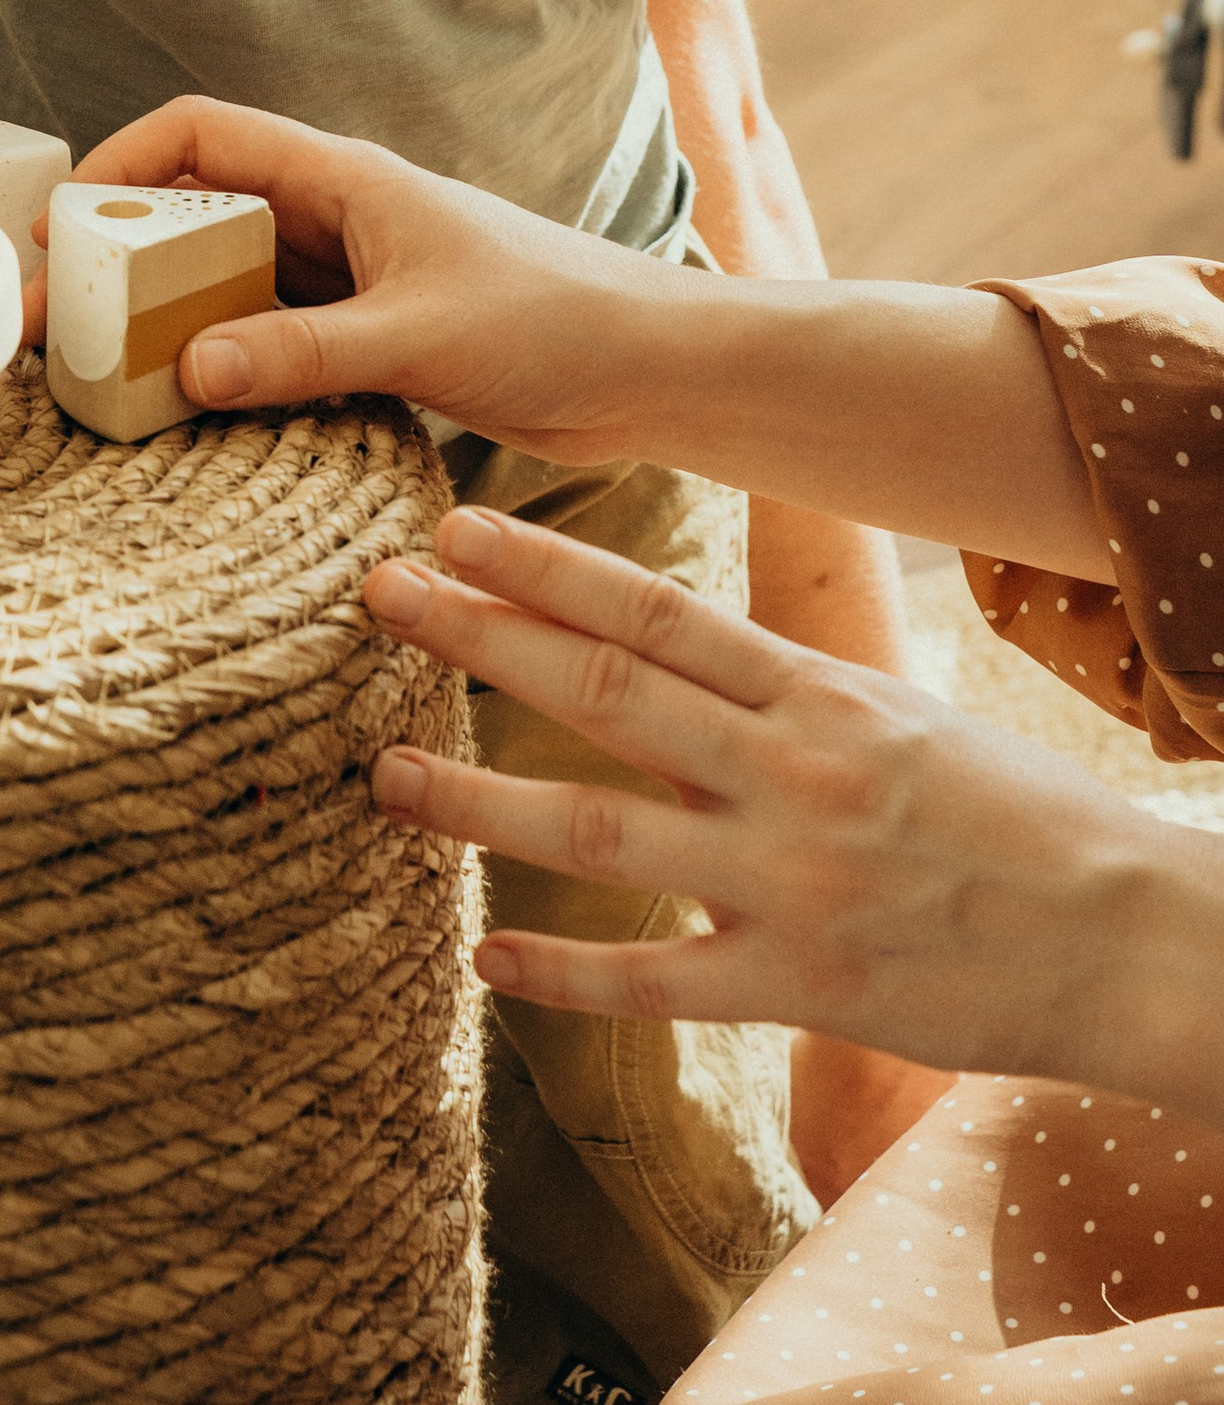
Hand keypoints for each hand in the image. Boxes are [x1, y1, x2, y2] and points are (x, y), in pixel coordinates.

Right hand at [16, 95, 657, 456]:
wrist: (648, 370)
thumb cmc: (555, 318)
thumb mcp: (418, 334)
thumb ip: (303, 352)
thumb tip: (185, 368)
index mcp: (343, 178)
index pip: (204, 134)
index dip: (124, 162)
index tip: (66, 220)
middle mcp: (336, 218)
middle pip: (199, 215)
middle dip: (123, 259)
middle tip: (57, 324)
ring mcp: (351, 280)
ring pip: (229, 284)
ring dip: (167, 320)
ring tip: (101, 377)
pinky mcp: (370, 338)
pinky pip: (269, 342)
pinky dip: (222, 368)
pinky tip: (186, 413)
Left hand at [363, 504, 1217, 1102]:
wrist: (1132, 935)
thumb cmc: (1018, 818)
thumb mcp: (903, 716)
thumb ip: (787, 693)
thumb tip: (681, 649)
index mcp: (820, 692)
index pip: (656, 608)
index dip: (548, 563)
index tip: (457, 526)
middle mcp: (792, 771)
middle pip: (607, 687)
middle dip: (483, 634)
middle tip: (380, 592)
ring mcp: (791, 881)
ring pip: (604, 829)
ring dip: (481, 798)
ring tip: (386, 773)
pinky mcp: (805, 987)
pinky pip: (659, 982)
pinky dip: (566, 970)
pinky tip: (487, 954)